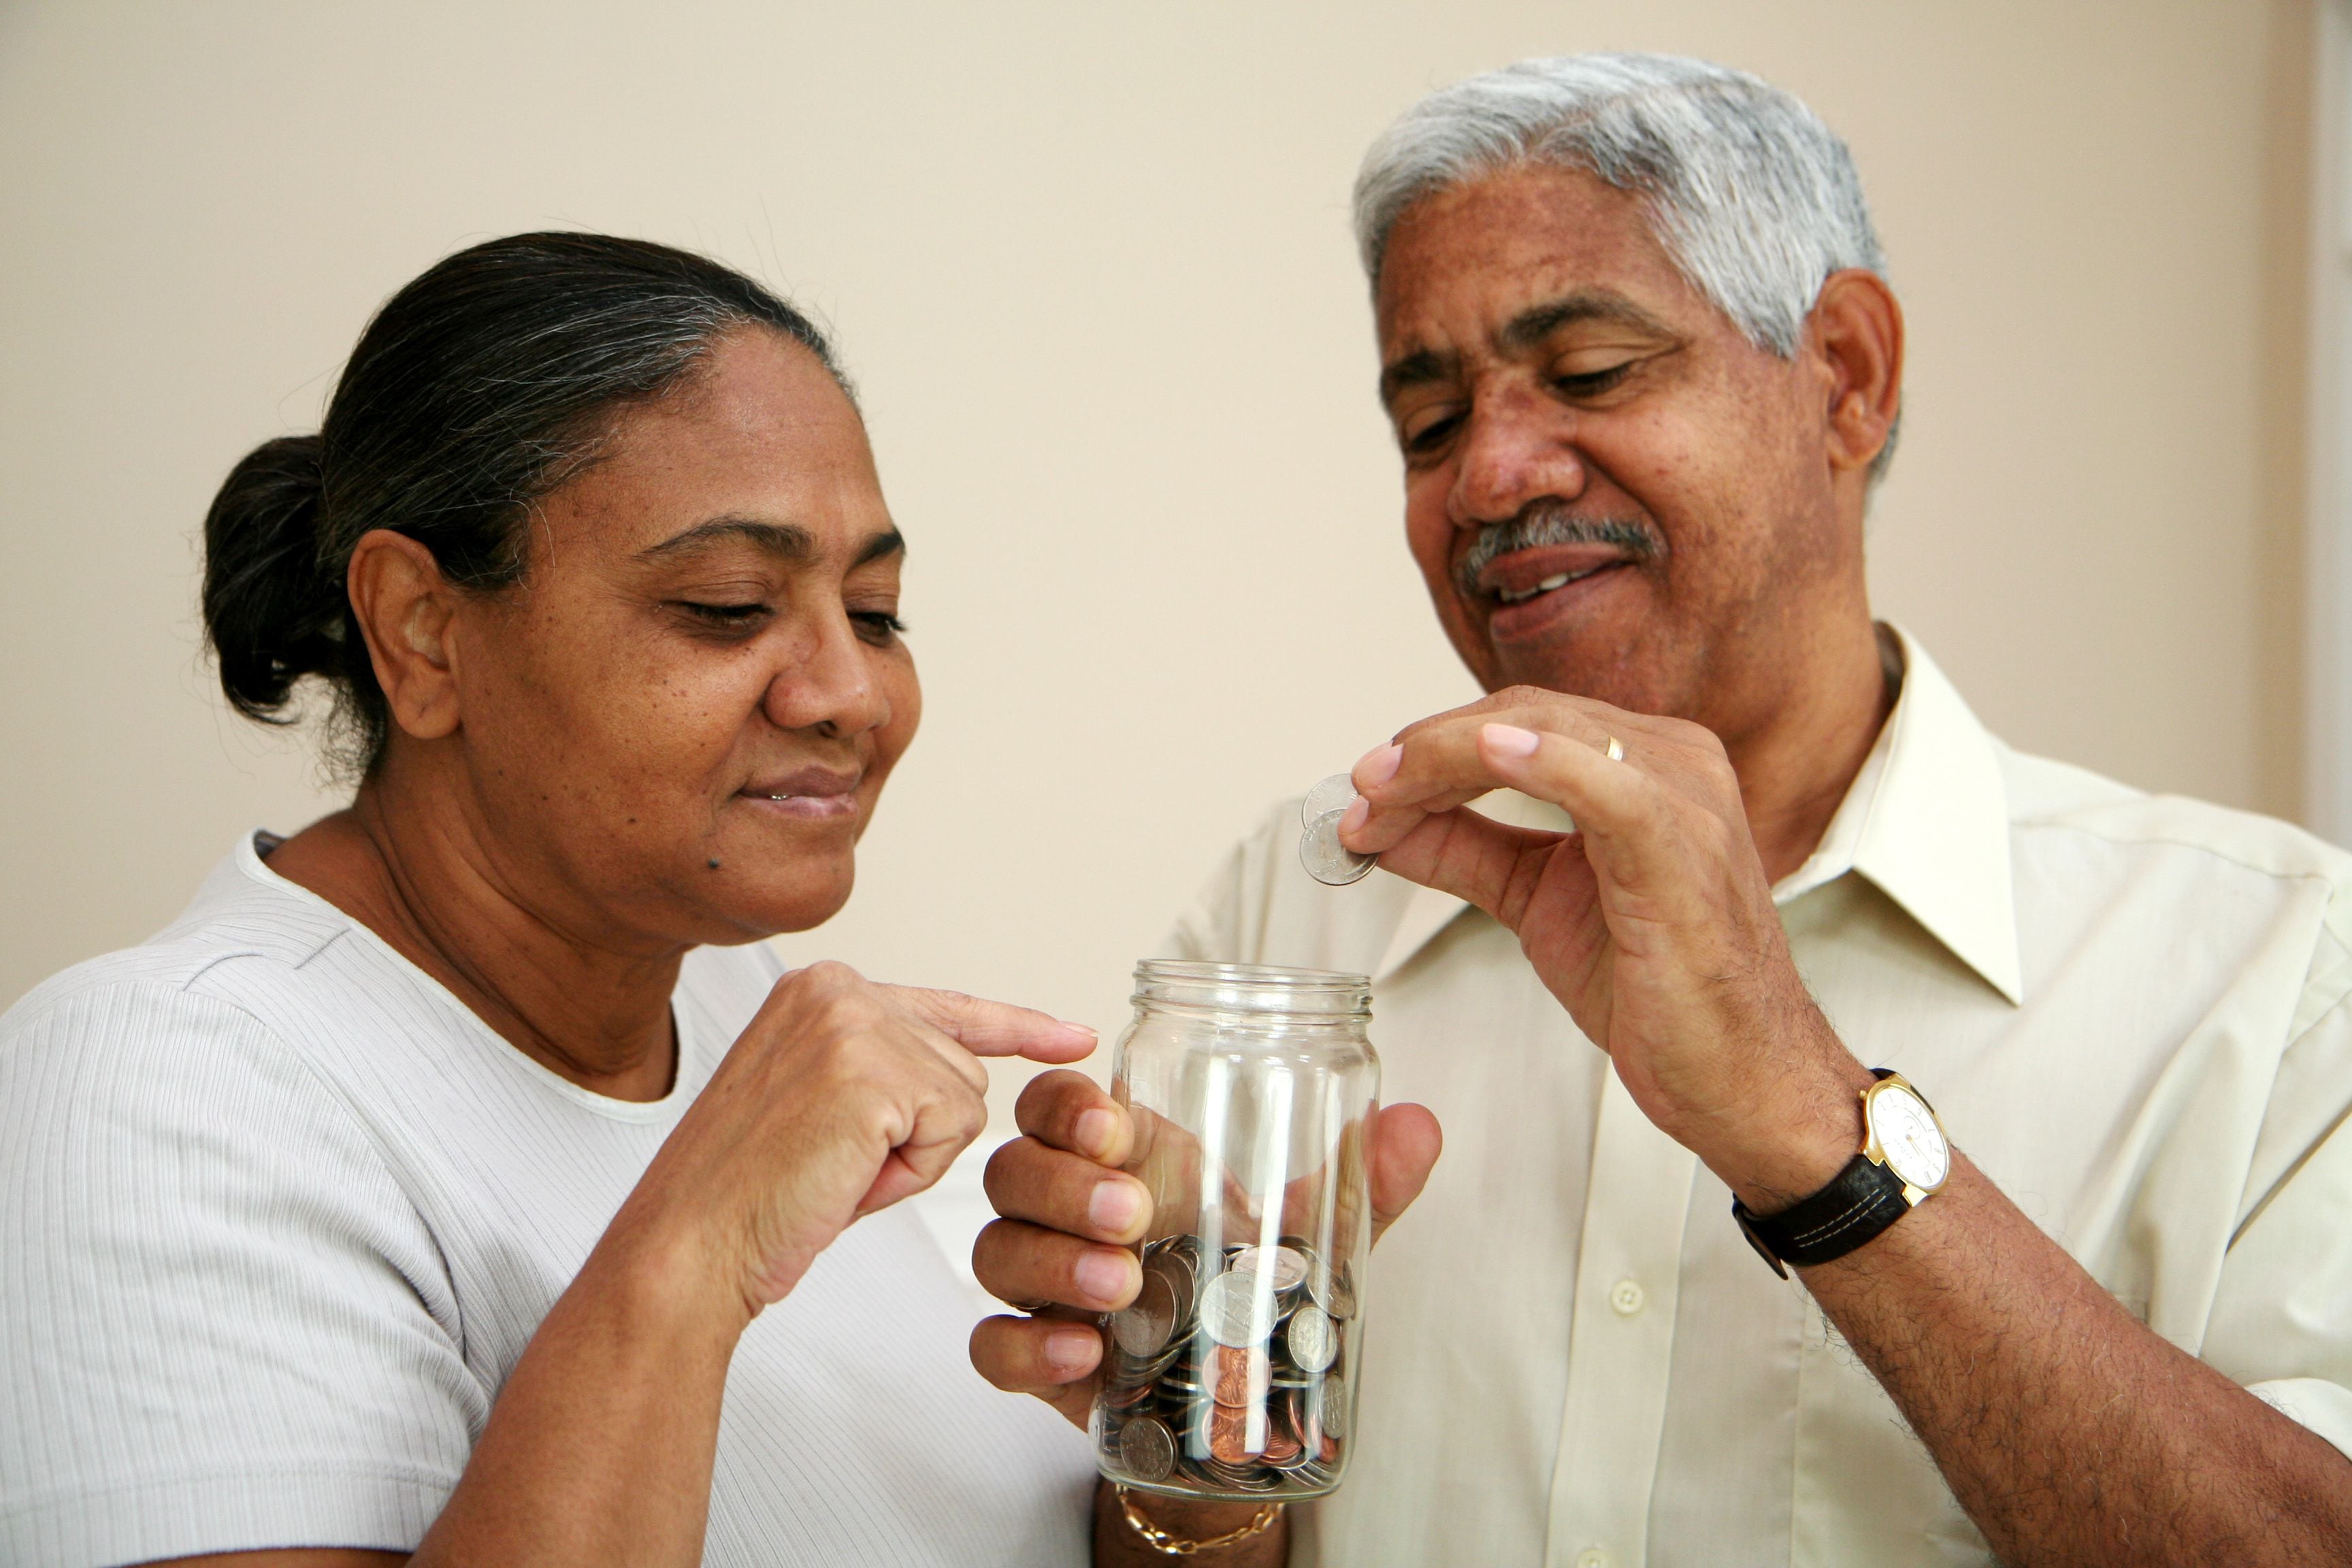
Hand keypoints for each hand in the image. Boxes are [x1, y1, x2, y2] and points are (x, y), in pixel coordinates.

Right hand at [609, 961, 1096, 1328]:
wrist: (690, 1244)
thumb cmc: (751, 1195)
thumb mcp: (820, 1105)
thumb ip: (885, 1070)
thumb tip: (972, 1077)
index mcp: (820, 988)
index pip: (948, 1005)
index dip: (1019, 1029)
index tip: (1075, 1035)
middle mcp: (837, 987)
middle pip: (963, 1067)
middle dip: (919, 1136)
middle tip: (835, 1164)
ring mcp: (853, 1024)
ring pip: (965, 1102)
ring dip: (913, 1158)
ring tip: (835, 1170)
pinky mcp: (871, 1072)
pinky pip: (950, 1130)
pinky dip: (909, 1174)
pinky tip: (846, 1176)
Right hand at [968, 1069, 1441, 1426]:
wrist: (1235, 1406)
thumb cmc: (1252, 1289)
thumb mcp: (1316, 1238)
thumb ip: (1363, 1185)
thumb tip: (1419, 1126)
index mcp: (1123, 1158)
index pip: (1058, 1104)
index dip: (1066, 1106)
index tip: (1113, 1129)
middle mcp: (1066, 1209)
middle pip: (1015, 1168)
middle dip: (1063, 1185)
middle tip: (1133, 1214)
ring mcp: (1043, 1282)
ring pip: (997, 1249)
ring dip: (1051, 1261)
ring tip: (1121, 1286)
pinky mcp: (1035, 1357)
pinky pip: (992, 1343)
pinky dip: (1025, 1344)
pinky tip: (1084, 1351)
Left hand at [1341, 687, 1868, 1208]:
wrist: (1737, 1075)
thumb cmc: (1663, 988)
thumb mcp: (1539, 901)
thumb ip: (1469, 853)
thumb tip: (1386, 826)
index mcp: (1643, 765)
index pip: (1520, 721)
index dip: (1433, 747)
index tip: (1367, 789)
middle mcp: (1672, 763)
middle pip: (1527, 716)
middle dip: (1428, 749)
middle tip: (1363, 789)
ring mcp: (1685, 799)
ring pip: (1551, 735)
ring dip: (1451, 757)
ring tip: (1386, 791)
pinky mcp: (1685, 850)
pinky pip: (1610, 787)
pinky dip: (1546, 764)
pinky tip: (1489, 754)